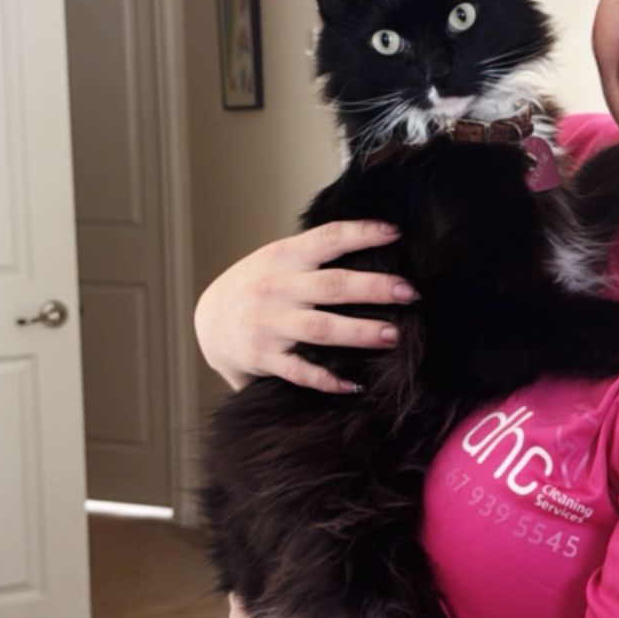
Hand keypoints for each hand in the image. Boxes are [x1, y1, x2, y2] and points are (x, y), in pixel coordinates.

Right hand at [193, 218, 419, 394]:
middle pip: (332, 286)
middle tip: (410, 292)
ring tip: (394, 335)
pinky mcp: (263, 358)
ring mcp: (268, 324)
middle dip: (373, 288)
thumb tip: (376, 241)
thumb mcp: (278, 259)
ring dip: (360, 332)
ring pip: (321, 329)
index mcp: (283, 257)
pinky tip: (355, 384)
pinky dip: (328, 379)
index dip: (361, 233)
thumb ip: (315, 254)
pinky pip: (301, 371)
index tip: (394, 233)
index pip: (327, 239)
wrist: (208, 322)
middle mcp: (276, 288)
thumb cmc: (256, 286)